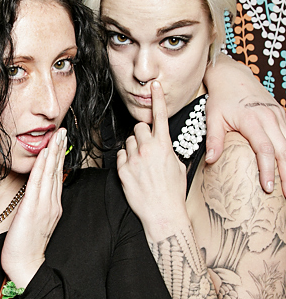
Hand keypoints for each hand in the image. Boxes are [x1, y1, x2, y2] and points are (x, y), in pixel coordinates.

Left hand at [1, 128, 66, 288]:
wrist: (25, 265)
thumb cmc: (27, 247)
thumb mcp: (35, 223)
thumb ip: (38, 207)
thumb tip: (35, 195)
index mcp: (53, 207)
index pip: (57, 178)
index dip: (59, 159)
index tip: (61, 142)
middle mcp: (52, 204)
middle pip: (57, 172)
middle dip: (60, 149)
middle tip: (63, 130)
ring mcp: (44, 205)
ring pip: (50, 173)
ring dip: (54, 152)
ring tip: (58, 135)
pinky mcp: (32, 208)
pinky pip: (38, 182)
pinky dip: (42, 165)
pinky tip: (44, 153)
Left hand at [116, 81, 187, 239]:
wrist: (162, 213)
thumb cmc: (172, 192)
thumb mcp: (177, 166)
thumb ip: (168, 150)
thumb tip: (163, 144)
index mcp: (164, 146)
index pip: (160, 116)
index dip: (157, 98)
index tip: (155, 85)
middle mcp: (148, 149)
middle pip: (139, 127)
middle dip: (142, 134)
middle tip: (147, 148)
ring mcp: (133, 159)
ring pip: (128, 142)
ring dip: (133, 148)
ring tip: (142, 164)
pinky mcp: (122, 170)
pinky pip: (120, 156)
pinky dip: (125, 160)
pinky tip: (134, 171)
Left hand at [204, 53, 285, 194]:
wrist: (232, 76)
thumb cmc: (221, 99)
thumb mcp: (213, 118)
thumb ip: (214, 139)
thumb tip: (211, 161)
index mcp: (252, 120)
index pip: (264, 150)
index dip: (268, 170)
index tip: (268, 187)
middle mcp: (269, 117)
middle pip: (283, 149)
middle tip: (285, 194)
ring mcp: (277, 115)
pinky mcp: (281, 114)